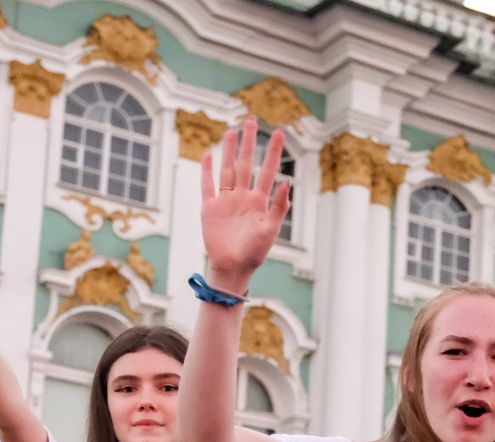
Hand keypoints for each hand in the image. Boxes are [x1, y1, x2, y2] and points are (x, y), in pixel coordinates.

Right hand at [201, 120, 291, 294]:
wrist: (232, 269)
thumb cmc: (254, 253)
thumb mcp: (270, 230)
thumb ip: (279, 206)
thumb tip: (287, 182)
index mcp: (259, 201)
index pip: (268, 170)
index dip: (273, 151)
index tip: (280, 132)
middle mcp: (243, 197)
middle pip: (245, 163)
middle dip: (249, 142)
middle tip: (251, 119)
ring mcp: (225, 201)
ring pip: (227, 169)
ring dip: (229, 150)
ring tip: (232, 130)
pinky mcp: (209, 208)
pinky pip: (207, 185)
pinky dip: (206, 170)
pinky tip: (208, 155)